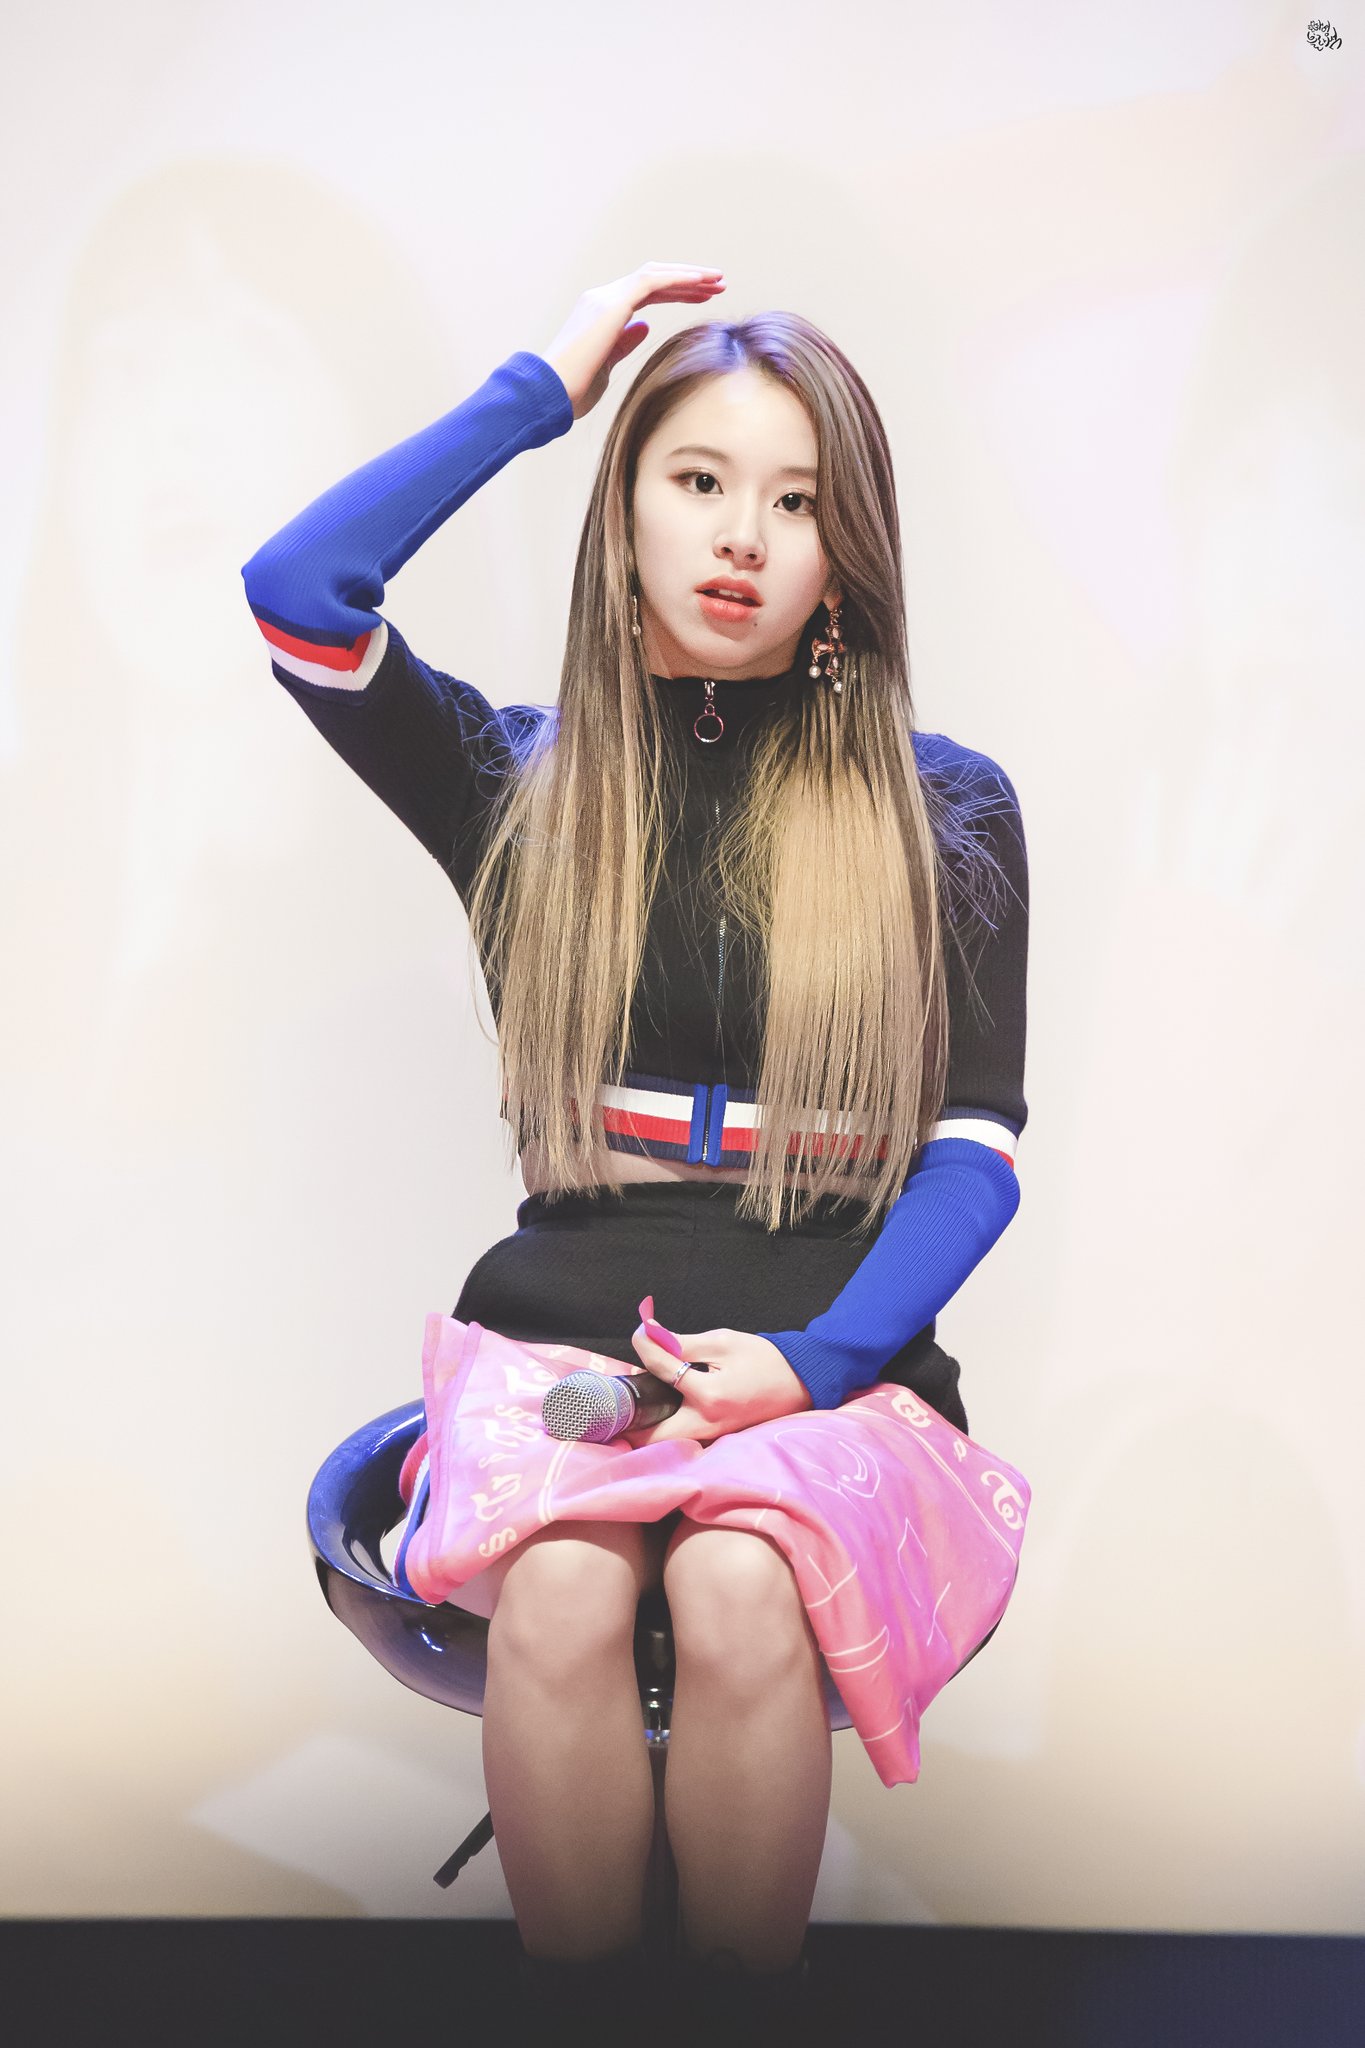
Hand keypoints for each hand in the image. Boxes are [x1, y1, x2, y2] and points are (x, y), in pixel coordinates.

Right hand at [540, 260, 726, 420]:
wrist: (549, 392)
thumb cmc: (573, 390)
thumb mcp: (606, 364)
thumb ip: (623, 342)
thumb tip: (644, 326)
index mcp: (601, 313)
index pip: (644, 293)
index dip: (675, 293)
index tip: (702, 298)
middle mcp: (602, 298)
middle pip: (652, 280)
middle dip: (686, 280)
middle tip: (717, 284)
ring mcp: (605, 298)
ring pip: (654, 275)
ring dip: (688, 276)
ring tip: (717, 281)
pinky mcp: (612, 305)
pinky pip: (652, 282)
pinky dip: (678, 279)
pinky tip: (700, 283)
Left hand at [620, 1322, 813, 1446]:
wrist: (803, 1381)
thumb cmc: (764, 1358)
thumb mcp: (723, 1342)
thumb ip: (682, 1342)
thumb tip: (648, 1334)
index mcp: (709, 1396)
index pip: (661, 1370)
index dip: (645, 1346)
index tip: (641, 1332)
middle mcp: (706, 1424)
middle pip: (650, 1434)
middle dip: (633, 1413)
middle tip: (630, 1387)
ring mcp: (710, 1437)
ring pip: (663, 1441)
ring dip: (647, 1422)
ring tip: (646, 1393)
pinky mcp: (715, 1439)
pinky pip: (680, 1437)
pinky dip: (666, 1423)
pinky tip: (666, 1402)